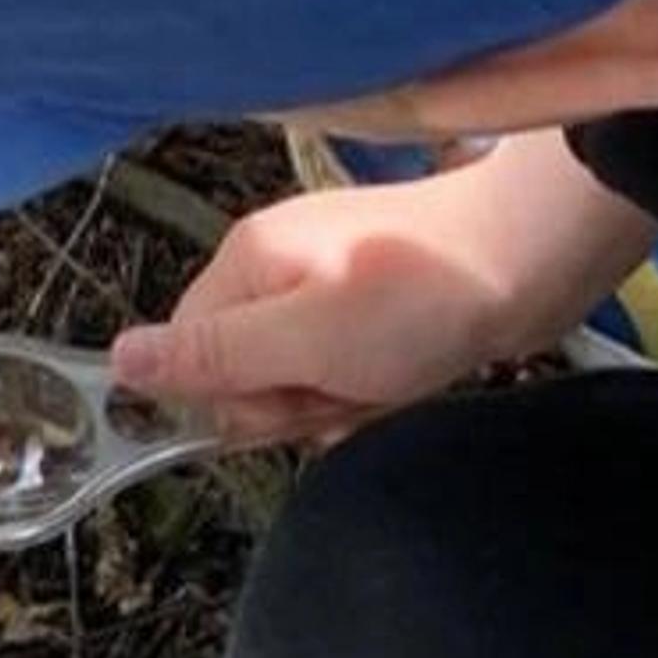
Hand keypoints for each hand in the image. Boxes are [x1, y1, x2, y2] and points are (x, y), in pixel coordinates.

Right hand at [108, 134, 657, 448]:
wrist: (539, 257)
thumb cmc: (424, 296)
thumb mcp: (307, 338)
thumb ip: (213, 355)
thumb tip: (118, 361)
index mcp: (246, 263)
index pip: (188, 353)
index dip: (236, 393)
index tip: (295, 388)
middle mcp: (276, 268)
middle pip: (242, 372)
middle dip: (295, 400)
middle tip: (352, 380)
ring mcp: (327, 286)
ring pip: (298, 379)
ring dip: (341, 398)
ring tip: (392, 377)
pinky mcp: (374, 307)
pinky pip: (344, 371)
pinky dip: (376, 389)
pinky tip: (410, 379)